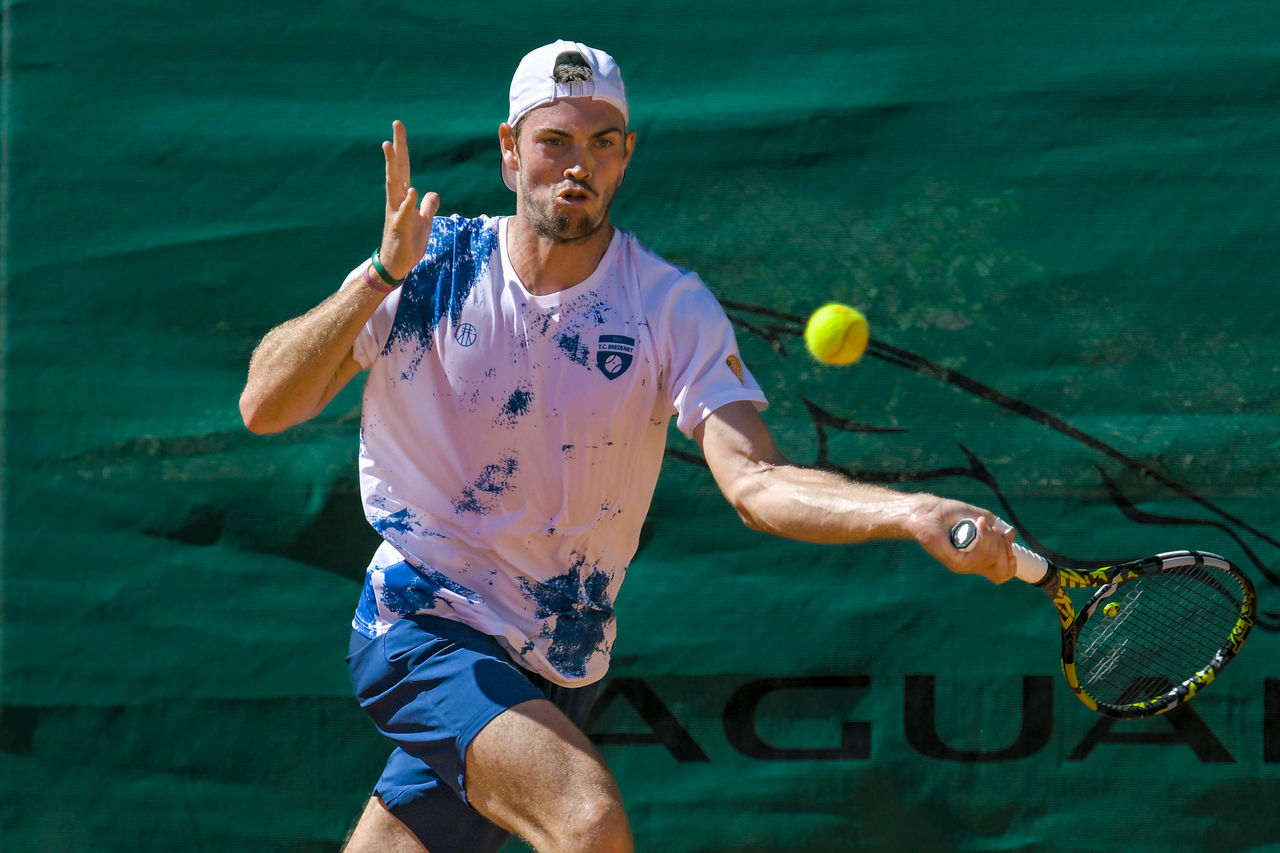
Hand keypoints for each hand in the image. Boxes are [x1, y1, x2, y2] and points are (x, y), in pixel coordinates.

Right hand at [380, 120, 439, 279]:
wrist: (397, 265)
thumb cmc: (408, 242)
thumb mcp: (424, 221)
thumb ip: (428, 205)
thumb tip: (432, 193)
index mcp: (403, 196)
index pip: (403, 167)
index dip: (403, 147)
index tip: (399, 126)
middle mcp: (397, 200)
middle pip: (398, 169)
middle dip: (398, 147)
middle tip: (396, 124)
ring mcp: (396, 212)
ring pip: (394, 185)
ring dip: (392, 166)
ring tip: (389, 146)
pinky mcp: (399, 228)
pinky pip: (404, 213)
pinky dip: (409, 203)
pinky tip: (412, 191)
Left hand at [914, 499, 1015, 583]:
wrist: (928, 511)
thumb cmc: (950, 514)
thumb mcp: (980, 518)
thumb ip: (997, 529)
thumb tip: (1011, 536)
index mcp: (979, 560)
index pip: (1003, 574)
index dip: (1013, 562)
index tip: (1008, 542)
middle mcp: (972, 565)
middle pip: (1003, 569)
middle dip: (1004, 547)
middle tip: (994, 530)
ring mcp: (963, 565)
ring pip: (993, 559)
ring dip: (992, 538)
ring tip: (980, 522)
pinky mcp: (955, 562)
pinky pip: (980, 556)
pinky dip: (983, 537)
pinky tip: (978, 524)